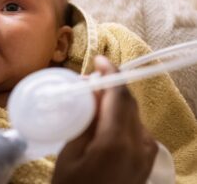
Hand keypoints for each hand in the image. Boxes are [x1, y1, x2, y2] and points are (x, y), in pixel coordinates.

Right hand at [52, 56, 157, 183]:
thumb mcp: (70, 152)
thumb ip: (86, 119)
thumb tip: (95, 90)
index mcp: (116, 142)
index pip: (119, 95)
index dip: (111, 73)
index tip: (99, 59)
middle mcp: (139, 143)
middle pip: (128, 101)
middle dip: (110, 86)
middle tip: (88, 81)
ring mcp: (146, 152)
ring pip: (133, 113)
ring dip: (115, 101)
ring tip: (92, 101)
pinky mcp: (147, 158)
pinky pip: (136, 126)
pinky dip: (121, 116)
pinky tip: (103, 119)